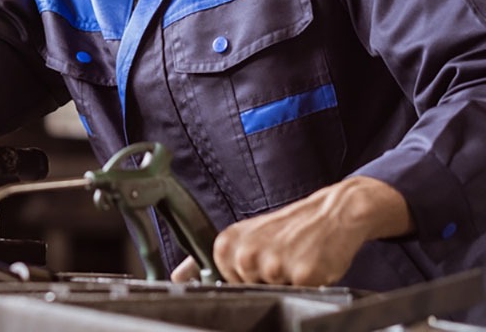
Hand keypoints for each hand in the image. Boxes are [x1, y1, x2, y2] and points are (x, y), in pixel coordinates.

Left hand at [170, 176, 412, 285]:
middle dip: (267, 284)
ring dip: (288, 285)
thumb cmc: (287, 229)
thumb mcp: (245, 238)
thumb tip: (179, 279)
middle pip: (250, 293)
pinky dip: (308, 286)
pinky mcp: (302, 275)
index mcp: (226, 244)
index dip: (245, 280)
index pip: (225, 285)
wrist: (332, 213)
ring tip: (295, 259)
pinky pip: (301, 295)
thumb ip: (212, 260)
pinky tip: (310, 265)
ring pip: (276, 296)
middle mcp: (246, 254)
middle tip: (281, 258)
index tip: (258, 264)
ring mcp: (273, 265)